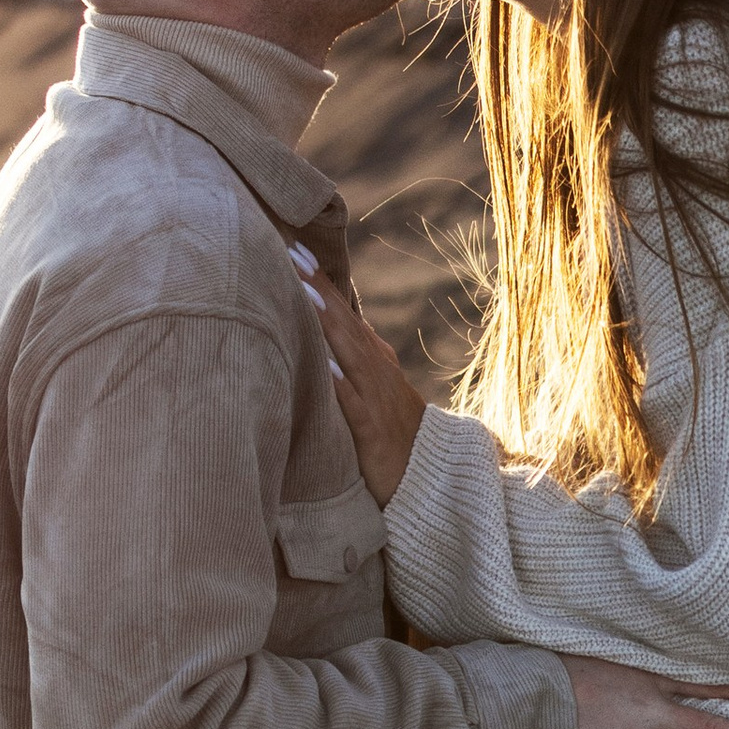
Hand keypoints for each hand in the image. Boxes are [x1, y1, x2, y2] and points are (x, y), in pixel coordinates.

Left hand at [302, 261, 426, 504]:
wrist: (434, 478)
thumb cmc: (394, 435)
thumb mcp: (373, 391)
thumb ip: (352, 361)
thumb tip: (328, 330)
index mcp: (373, 361)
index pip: (345, 313)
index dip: (322, 282)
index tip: (298, 250)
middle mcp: (376, 372)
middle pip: (345, 322)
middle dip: (320, 288)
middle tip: (294, 252)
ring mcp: (376, 399)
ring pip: (349, 353)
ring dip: (327, 322)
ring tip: (303, 292)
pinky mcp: (372, 432)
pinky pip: (354, 405)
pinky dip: (340, 384)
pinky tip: (324, 366)